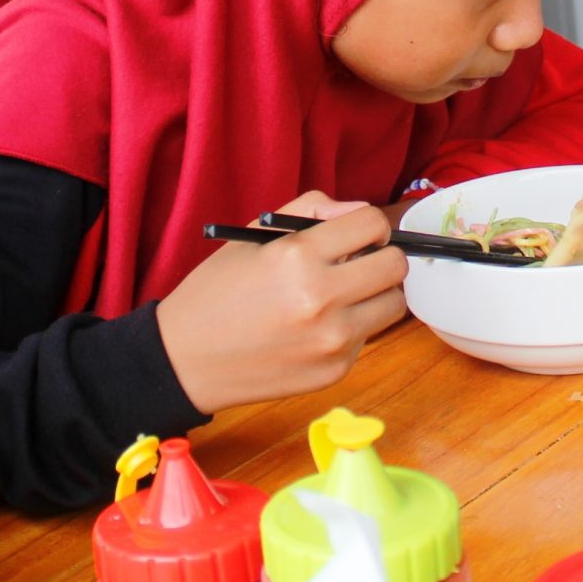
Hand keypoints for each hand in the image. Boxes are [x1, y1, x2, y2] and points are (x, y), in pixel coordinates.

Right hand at [157, 191, 407, 414]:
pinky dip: (353, 327)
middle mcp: (321, 299)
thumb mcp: (254, 235)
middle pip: (396, 266)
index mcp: (298, 256)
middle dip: (381, 257)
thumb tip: (357, 211)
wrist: (186, 360)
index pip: (373, 225)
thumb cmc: (218, 292)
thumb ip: (311, 210)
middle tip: (358, 262)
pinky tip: (317, 327)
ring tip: (343, 294)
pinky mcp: (335, 370)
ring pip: (393, 304)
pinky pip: (368, 337)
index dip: (369, 225)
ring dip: (375, 294)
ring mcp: (332, 340)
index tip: (359, 234)